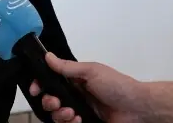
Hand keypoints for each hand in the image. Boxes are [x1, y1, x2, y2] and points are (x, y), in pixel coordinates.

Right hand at [29, 53, 172, 122]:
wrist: (137, 108)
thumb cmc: (117, 85)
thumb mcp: (91, 71)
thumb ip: (68, 67)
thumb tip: (48, 56)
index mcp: (76, 79)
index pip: (51, 81)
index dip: (40, 85)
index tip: (36, 89)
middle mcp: (76, 95)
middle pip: (51, 100)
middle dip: (49, 102)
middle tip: (56, 103)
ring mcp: (80, 111)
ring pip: (57, 116)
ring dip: (60, 114)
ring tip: (71, 113)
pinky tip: (78, 119)